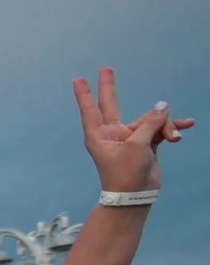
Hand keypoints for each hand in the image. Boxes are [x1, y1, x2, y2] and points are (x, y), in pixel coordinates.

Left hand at [74, 67, 189, 196]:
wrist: (136, 195)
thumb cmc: (126, 172)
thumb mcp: (138, 145)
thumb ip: (150, 123)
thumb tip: (162, 105)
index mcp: (100, 134)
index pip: (90, 109)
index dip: (85, 94)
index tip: (78, 80)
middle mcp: (112, 133)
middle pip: (111, 105)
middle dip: (110, 87)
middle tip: (106, 68)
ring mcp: (129, 138)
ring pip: (148, 121)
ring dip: (164, 126)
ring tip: (175, 135)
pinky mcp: (145, 144)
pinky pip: (159, 130)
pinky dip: (171, 128)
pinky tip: (186, 125)